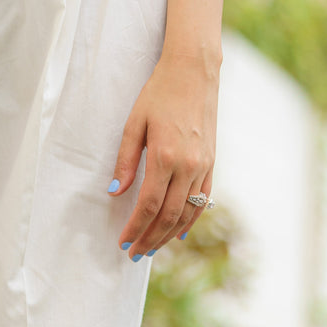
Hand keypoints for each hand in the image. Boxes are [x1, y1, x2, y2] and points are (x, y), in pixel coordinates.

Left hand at [108, 51, 219, 258]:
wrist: (194, 72)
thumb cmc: (159, 94)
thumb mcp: (134, 124)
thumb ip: (125, 160)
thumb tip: (115, 192)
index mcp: (166, 156)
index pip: (149, 204)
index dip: (135, 227)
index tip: (123, 241)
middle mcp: (188, 165)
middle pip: (169, 215)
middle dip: (150, 238)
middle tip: (134, 254)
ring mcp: (203, 165)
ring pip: (188, 212)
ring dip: (169, 235)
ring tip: (152, 248)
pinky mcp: (212, 162)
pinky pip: (203, 200)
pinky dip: (191, 220)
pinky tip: (178, 233)